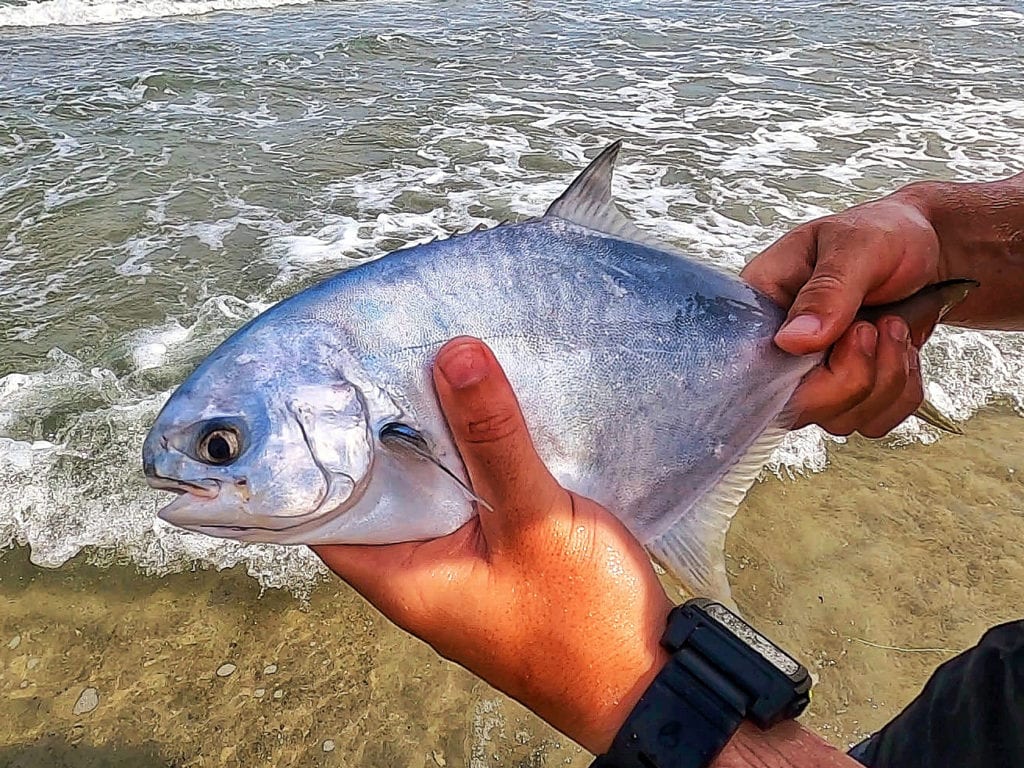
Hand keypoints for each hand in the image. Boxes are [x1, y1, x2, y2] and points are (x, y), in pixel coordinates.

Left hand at [314, 337, 856, 766]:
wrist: (645, 680)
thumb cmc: (582, 623)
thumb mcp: (533, 519)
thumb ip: (493, 438)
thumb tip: (455, 354)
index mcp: (401, 575)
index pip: (327, 507)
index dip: (322, 447)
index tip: (331, 382)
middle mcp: (419, 568)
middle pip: (381, 486)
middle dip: (383, 427)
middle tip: (386, 352)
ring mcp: (460, 561)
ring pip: (430, 485)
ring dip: (435, 437)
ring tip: (434, 364)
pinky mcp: (498, 550)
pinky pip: (471, 492)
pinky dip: (473, 454)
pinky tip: (485, 409)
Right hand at [741, 193, 941, 436]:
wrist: (926, 244)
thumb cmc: (883, 232)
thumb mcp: (857, 246)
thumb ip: (827, 291)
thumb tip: (791, 341)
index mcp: (761, 311)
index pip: (756, 372)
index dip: (810, 372)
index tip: (856, 330)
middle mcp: (778, 352)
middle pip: (801, 408)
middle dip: (859, 376)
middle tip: (881, 325)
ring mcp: (811, 376)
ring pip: (842, 420)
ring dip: (887, 379)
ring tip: (895, 326)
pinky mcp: (846, 392)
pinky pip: (874, 422)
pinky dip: (902, 391)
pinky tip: (902, 349)